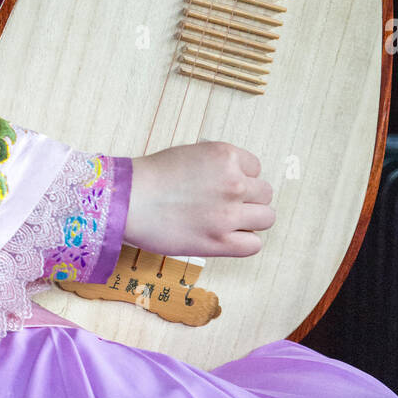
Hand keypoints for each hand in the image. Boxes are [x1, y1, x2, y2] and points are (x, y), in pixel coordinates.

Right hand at [124, 141, 274, 258]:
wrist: (130, 200)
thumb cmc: (155, 175)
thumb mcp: (193, 152)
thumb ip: (219, 163)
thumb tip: (238, 174)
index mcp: (227, 156)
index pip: (256, 168)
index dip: (242, 176)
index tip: (226, 184)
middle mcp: (234, 182)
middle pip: (265, 193)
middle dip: (249, 198)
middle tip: (227, 204)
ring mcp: (229, 213)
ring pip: (266, 218)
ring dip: (251, 220)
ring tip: (230, 221)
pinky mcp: (220, 242)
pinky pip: (254, 245)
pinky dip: (245, 242)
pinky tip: (228, 237)